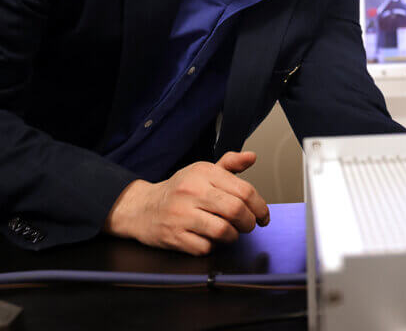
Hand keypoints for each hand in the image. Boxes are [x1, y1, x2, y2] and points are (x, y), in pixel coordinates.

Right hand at [103, 151, 269, 254]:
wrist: (142, 207)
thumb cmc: (179, 190)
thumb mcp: (202, 171)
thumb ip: (229, 164)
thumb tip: (251, 157)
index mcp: (203, 173)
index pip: (244, 190)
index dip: (260, 206)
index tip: (263, 215)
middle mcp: (192, 191)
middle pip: (236, 210)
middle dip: (249, 223)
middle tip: (249, 225)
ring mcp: (182, 214)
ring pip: (224, 231)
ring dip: (233, 236)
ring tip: (230, 232)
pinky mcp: (175, 236)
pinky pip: (206, 247)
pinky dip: (212, 247)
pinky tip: (209, 239)